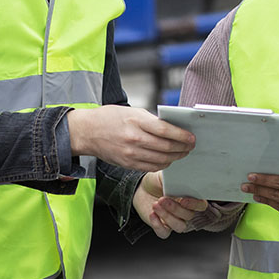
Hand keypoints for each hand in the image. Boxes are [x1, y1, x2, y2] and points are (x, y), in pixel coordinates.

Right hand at [66, 105, 194, 171]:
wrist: (87, 132)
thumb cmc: (109, 118)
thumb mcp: (132, 111)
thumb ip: (152, 120)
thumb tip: (172, 127)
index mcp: (137, 121)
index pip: (166, 130)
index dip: (182, 135)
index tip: (191, 137)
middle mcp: (134, 139)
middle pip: (166, 147)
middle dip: (182, 148)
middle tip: (190, 146)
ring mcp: (131, 154)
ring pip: (161, 159)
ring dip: (175, 157)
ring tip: (182, 153)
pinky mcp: (128, 164)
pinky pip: (151, 167)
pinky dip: (163, 164)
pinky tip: (168, 159)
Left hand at [133, 171, 208, 238]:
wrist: (142, 188)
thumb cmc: (157, 181)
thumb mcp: (167, 176)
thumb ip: (177, 178)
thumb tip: (184, 175)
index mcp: (190, 198)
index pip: (200, 205)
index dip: (194, 205)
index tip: (184, 200)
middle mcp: (184, 211)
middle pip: (188, 216)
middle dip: (175, 208)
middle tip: (162, 199)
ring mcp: (174, 221)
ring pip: (179, 226)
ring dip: (167, 217)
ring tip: (156, 205)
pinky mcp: (162, 227)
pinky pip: (164, 233)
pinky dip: (158, 225)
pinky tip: (152, 214)